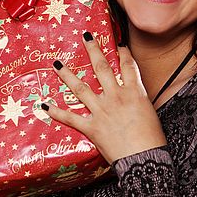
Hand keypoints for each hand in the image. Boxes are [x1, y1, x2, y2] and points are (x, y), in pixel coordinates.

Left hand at [42, 33, 166, 164]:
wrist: (144, 159)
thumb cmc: (152, 140)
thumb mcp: (151, 113)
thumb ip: (139, 101)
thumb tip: (133, 98)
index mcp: (134, 92)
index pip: (127, 66)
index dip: (122, 52)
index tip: (117, 44)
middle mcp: (115, 97)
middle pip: (102, 67)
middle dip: (93, 50)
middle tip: (86, 37)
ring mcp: (101, 111)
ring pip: (80, 88)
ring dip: (67, 75)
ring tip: (57, 64)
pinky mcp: (91, 127)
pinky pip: (70, 118)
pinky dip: (56, 112)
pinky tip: (45, 105)